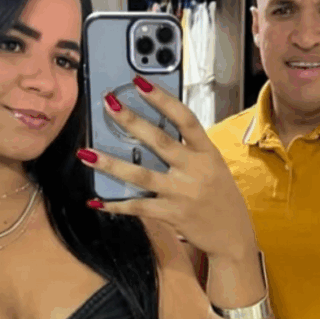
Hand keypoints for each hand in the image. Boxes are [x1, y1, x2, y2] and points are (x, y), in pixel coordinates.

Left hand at [78, 76, 257, 260]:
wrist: (233, 235)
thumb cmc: (220, 196)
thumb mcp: (213, 166)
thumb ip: (188, 150)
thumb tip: (150, 130)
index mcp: (207, 152)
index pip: (185, 119)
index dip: (163, 99)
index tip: (140, 83)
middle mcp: (195, 169)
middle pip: (159, 141)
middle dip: (130, 121)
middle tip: (107, 104)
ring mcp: (182, 193)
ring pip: (140, 174)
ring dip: (110, 164)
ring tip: (86, 153)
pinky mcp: (171, 214)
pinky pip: (138, 206)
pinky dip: (115, 204)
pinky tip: (95, 200)